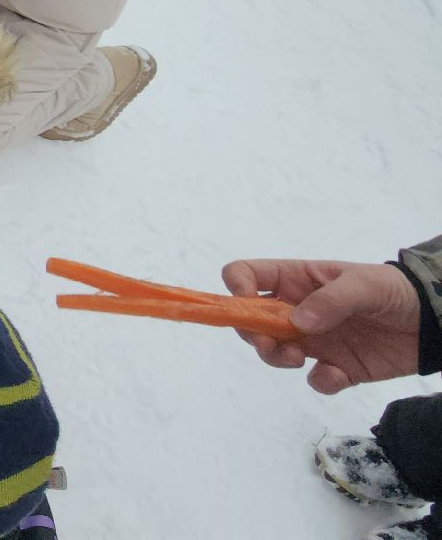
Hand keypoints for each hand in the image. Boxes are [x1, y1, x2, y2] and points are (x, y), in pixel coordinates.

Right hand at [221, 258, 424, 393]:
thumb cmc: (395, 290)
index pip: (248, 275)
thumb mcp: (366, 283)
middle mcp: (298, 310)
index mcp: (298, 280)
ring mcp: (316, 341)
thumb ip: (331, 300)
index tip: (242, 303)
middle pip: (252, 320)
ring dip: (275, 357)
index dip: (236, 287)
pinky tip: (337, 374)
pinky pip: (317, 379)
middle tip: (270, 342)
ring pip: (275, 352)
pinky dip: (321, 380)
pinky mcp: (338, 368)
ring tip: (295, 359)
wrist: (436, 323)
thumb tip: (296, 323)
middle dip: (251, 332)